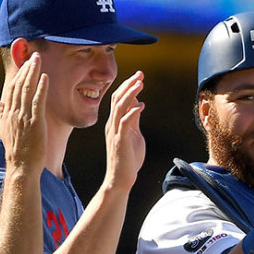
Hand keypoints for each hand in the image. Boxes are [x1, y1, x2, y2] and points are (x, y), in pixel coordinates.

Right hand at [0, 51, 47, 170]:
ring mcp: (24, 117)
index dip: (18, 74)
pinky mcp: (35, 123)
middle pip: (19, 85)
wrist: (21, 166)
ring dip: (33, 72)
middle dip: (26, 68)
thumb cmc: (17, 150)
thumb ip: (4, 114)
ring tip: (38, 60)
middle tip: (34, 55)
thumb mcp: (7, 130)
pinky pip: (38, 101)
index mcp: (8, 114)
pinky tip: (45, 77)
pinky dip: (41, 88)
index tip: (24, 63)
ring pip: (27, 89)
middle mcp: (14, 113)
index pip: (12, 89)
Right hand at [103, 71, 146, 190]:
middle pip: (117, 99)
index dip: (128, 86)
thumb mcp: (133, 135)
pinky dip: (132, 113)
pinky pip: (124, 124)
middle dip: (128, 85)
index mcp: (115, 123)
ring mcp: (115, 132)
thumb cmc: (128, 159)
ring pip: (120, 108)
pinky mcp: (120, 141)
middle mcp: (112, 125)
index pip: (119, 99)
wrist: (120, 179)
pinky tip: (141, 106)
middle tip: (140, 74)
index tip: (139, 76)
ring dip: (130, 94)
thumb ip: (134, 121)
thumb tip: (137, 106)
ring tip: (141, 84)